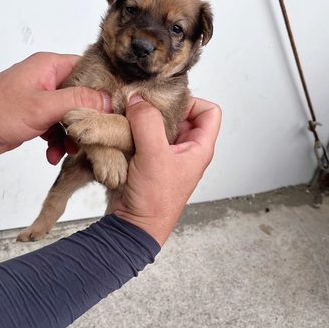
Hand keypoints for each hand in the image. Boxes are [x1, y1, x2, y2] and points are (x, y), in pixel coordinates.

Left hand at [0, 52, 110, 163]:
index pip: (90, 69)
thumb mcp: (41, 107)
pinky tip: (52, 154)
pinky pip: (58, 128)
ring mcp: (43, 99)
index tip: (116, 108)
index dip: (105, 87)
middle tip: (94, 135)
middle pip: (84, 96)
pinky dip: (58, 142)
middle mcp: (48, 79)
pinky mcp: (37, 117)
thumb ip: (76, 101)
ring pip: (72, 116)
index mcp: (50, 66)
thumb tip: (107, 100)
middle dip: (89, 118)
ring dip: (73, 135)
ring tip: (69, 149)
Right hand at [112, 95, 220, 245]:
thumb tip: (139, 100)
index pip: (209, 111)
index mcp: (199, 148)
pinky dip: (130, 132)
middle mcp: (184, 150)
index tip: (167, 100)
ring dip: (141, 120)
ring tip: (127, 118)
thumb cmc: (154, 202)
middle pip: (179, 115)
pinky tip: (119, 132)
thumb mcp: (154, 156)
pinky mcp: (145, 162)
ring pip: (157, 126)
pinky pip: (140, 138)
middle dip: (159, 108)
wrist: (134, 227)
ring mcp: (165, 156)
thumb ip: (147, 123)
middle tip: (141, 105)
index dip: (192, 101)